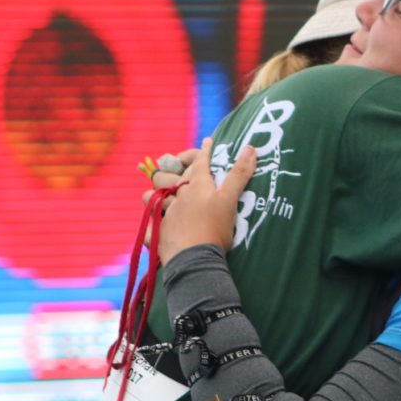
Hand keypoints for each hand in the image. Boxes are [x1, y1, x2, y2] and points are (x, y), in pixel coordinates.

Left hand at [157, 139, 256, 264]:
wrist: (195, 259)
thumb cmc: (215, 229)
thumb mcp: (230, 200)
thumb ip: (239, 174)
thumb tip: (251, 147)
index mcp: (197, 187)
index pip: (200, 163)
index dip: (205, 151)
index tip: (208, 141)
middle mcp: (178, 198)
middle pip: (168, 177)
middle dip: (170, 170)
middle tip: (175, 169)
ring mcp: (166, 216)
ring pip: (151, 197)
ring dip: (155, 195)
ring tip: (162, 197)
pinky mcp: (159, 236)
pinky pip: (149, 229)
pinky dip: (151, 227)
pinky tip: (156, 227)